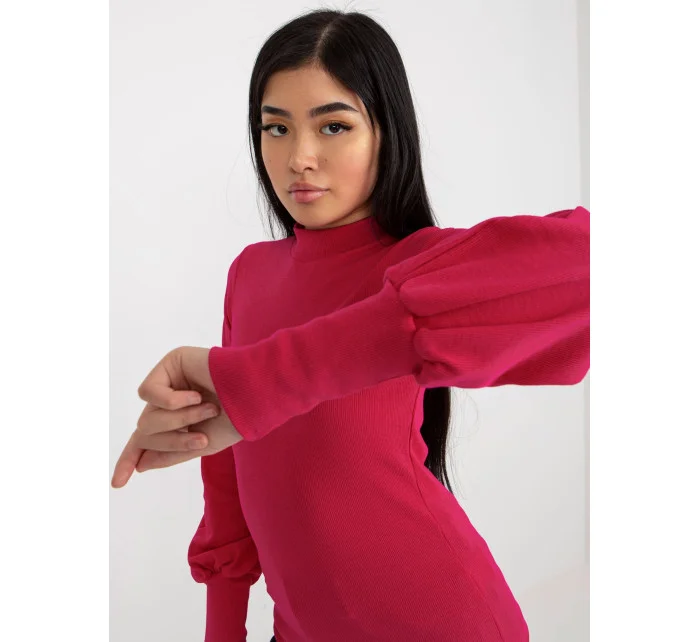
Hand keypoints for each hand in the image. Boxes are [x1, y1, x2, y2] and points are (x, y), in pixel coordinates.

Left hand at [110, 347, 242, 488]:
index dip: (129, 460)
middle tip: (202, 439)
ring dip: (178, 420)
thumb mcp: (202, 445)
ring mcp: (169, 381)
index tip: (117, 484)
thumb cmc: (236, 418)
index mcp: (179, 420)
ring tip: (208, 410)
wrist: (253, 394)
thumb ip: (171, 454)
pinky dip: (172, 401)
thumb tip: (141, 464)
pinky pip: (149, 392)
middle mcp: (171, 401)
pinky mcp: (170, 363)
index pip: (145, 442)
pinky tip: (195, 396)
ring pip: (147, 416)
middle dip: (171, 441)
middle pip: (146, 433)